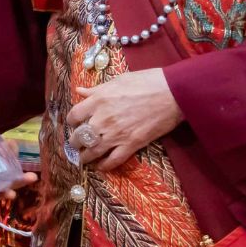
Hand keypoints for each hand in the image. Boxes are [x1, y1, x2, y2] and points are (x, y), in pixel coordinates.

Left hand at [64, 69, 181, 172]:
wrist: (174, 92)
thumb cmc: (148, 82)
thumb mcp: (118, 80)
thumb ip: (97, 89)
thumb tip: (80, 91)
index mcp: (98, 101)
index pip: (74, 116)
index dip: (71, 121)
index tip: (73, 123)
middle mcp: (103, 119)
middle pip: (80, 136)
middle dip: (75, 142)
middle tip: (76, 144)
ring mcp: (117, 134)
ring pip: (92, 151)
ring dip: (85, 157)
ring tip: (82, 159)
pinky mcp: (132, 144)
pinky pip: (113, 160)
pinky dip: (104, 166)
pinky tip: (100, 166)